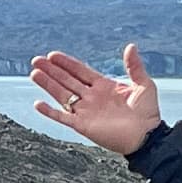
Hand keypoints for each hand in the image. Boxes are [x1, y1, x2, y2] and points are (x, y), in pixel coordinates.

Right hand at [30, 44, 161, 154]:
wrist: (147, 136)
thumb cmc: (147, 113)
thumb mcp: (144, 84)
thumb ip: (134, 66)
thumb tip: (131, 46)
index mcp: (103, 86)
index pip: (80, 71)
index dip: (67, 63)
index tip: (53, 54)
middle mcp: (91, 97)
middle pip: (67, 80)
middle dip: (51, 70)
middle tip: (36, 60)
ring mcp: (86, 111)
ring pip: (62, 95)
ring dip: (48, 84)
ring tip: (34, 73)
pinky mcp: (83, 125)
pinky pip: (62, 117)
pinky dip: (49, 111)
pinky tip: (38, 103)